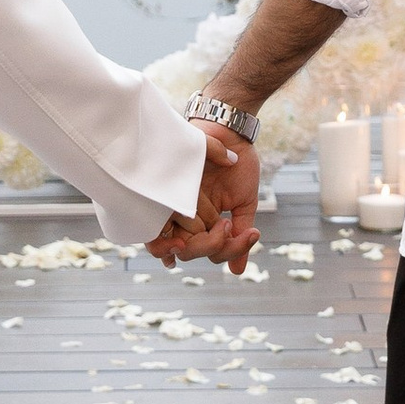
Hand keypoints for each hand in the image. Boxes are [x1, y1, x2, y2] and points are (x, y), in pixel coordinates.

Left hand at [148, 121, 260, 275]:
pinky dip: (175, 230)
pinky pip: (160, 221)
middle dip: (211, 248)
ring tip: (221, 226)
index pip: (205, 252)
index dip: (220, 253)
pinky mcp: (165, 190)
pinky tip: (197, 225)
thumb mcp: (244, 204)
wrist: (230, 131)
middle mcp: (184, 217)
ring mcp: (173, 204)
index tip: (243, 235)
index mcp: (201, 223)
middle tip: (228, 227)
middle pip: (187, 252)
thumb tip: (238, 272)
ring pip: (173, 243)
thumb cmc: (236, 164)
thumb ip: (239, 238)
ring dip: (196, 244)